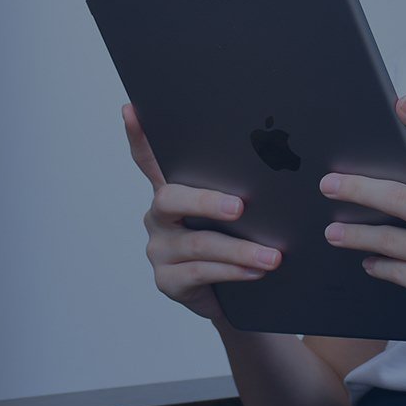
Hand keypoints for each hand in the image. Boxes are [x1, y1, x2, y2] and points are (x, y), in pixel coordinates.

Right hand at [126, 103, 282, 324]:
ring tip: (272, 255)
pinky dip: (233, 271)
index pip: (150, 160)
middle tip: (240, 206)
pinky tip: (256, 271)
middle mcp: (159, 217)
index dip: (139, 137)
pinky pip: (200, 272)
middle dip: (207, 202)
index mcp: (173, 191)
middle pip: (171, 199)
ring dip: (240, 249)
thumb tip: (274, 160)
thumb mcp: (236, 213)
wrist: (234, 296)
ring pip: (198, 243)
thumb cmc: (237, 241)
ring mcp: (160, 249)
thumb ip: (237, 188)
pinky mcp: (167, 280)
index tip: (131, 110)